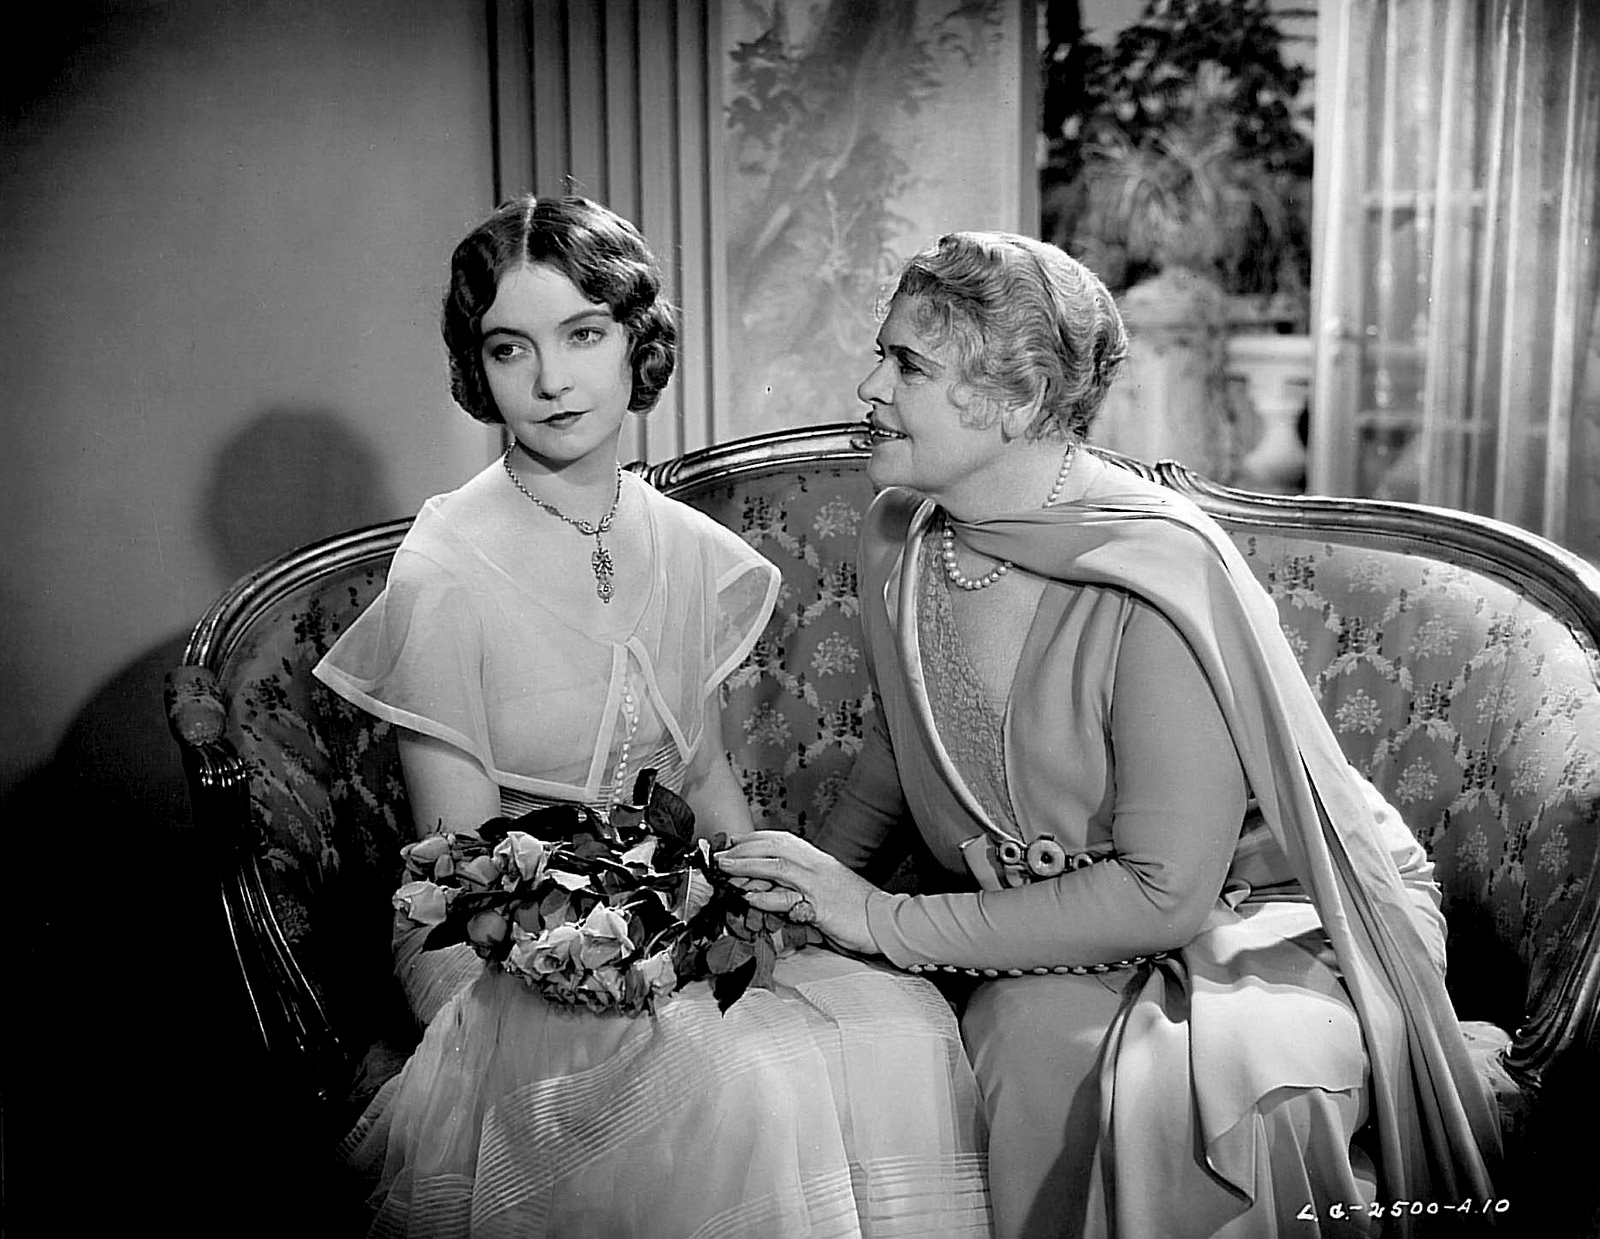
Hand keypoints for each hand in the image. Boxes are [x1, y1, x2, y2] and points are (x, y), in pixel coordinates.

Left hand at [716, 831, 883, 955]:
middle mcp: (815, 865)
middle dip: (743, 848)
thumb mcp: (826, 885)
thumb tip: (770, 883)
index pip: (779, 839)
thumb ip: (801, 880)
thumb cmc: (855, 906)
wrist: (884, 920)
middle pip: (773, 847)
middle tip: (719, 855)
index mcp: (817, 858)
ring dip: (746, 865)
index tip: (731, 842)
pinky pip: (787, 900)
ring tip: (724, 868)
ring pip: (776, 866)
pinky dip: (766, 898)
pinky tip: (748, 898)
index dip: (752, 839)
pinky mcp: (819, 907)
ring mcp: (817, 884)